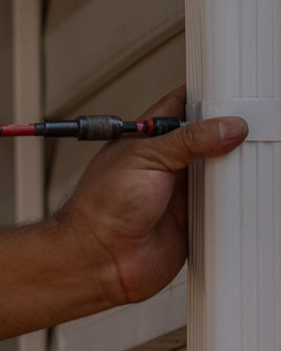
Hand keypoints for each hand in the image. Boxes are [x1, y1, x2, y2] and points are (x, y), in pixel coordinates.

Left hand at [54, 87, 246, 305]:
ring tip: (252, 153)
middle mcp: (166, 163)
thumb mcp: (145, 158)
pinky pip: (222, 203)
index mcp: (148, 138)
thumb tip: (226, 126)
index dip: (207, 96)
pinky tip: (245, 188)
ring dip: (233, 165)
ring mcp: (180, 191)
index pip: (183, 105)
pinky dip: (234, 197)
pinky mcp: (193, 218)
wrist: (99, 259)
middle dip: (228, 130)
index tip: (232, 91)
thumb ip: (188, 140)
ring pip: (219, 169)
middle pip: (208, 136)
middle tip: (250, 123)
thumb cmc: (100, 208)